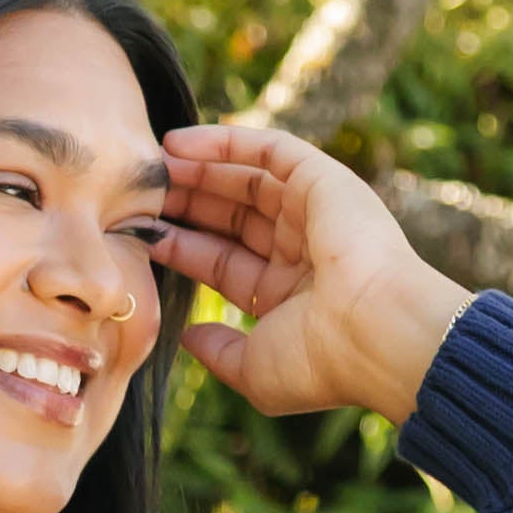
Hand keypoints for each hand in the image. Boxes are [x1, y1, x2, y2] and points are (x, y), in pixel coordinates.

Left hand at [151, 122, 466, 426]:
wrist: (375, 334)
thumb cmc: (319, 363)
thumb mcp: (255, 371)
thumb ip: (220, 353)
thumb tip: (189, 337)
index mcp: (289, 295)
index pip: (224, 263)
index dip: (182, 248)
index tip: (139, 237)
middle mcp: (302, 249)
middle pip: (231, 217)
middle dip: (186, 204)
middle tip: (138, 194)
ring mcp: (315, 211)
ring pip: (246, 179)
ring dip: (197, 169)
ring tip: (150, 164)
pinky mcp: (323, 179)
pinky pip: (268, 149)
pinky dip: (225, 142)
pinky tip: (179, 143)